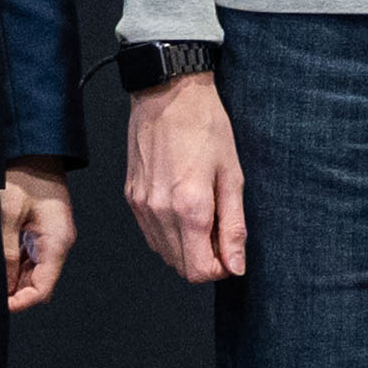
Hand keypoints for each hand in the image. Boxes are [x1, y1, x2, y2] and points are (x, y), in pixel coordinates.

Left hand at [0, 166, 77, 313]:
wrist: (32, 148)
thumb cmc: (21, 174)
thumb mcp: (7, 213)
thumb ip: (5, 252)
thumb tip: (1, 286)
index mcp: (57, 241)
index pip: (42, 290)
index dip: (19, 303)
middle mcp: (57, 244)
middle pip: (37, 284)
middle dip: (12, 293)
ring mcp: (49, 238)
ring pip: (31, 274)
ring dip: (10, 279)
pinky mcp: (39, 231)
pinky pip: (27, 258)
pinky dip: (10, 266)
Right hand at [126, 75, 247, 283]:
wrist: (168, 96)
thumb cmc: (205, 127)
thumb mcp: (232, 175)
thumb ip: (233, 226)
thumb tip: (235, 265)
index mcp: (189, 208)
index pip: (197, 271)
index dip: (219, 268)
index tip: (230, 251)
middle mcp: (159, 212)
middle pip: (180, 266)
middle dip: (204, 258)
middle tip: (220, 229)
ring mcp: (141, 206)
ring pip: (163, 252)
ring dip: (186, 246)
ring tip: (204, 214)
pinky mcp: (131, 197)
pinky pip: (150, 233)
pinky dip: (169, 232)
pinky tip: (183, 208)